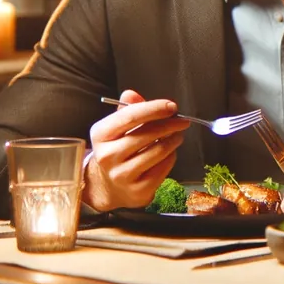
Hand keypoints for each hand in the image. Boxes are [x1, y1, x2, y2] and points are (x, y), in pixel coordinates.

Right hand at [83, 89, 188, 210]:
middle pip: (147, 134)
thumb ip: (128, 109)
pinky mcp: (138, 190)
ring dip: (174, 140)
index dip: (154, 109)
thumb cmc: (118, 149)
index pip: (130, 116)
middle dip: (170, 124)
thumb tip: (132, 94)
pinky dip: (171, 156)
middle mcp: (107, 156)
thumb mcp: (117, 127)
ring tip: (178, 135)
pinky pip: (164, 167)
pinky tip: (170, 151)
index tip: (172, 106)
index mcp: (101, 134)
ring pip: (158, 151)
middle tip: (183, 121)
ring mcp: (122, 175)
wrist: (109, 185)